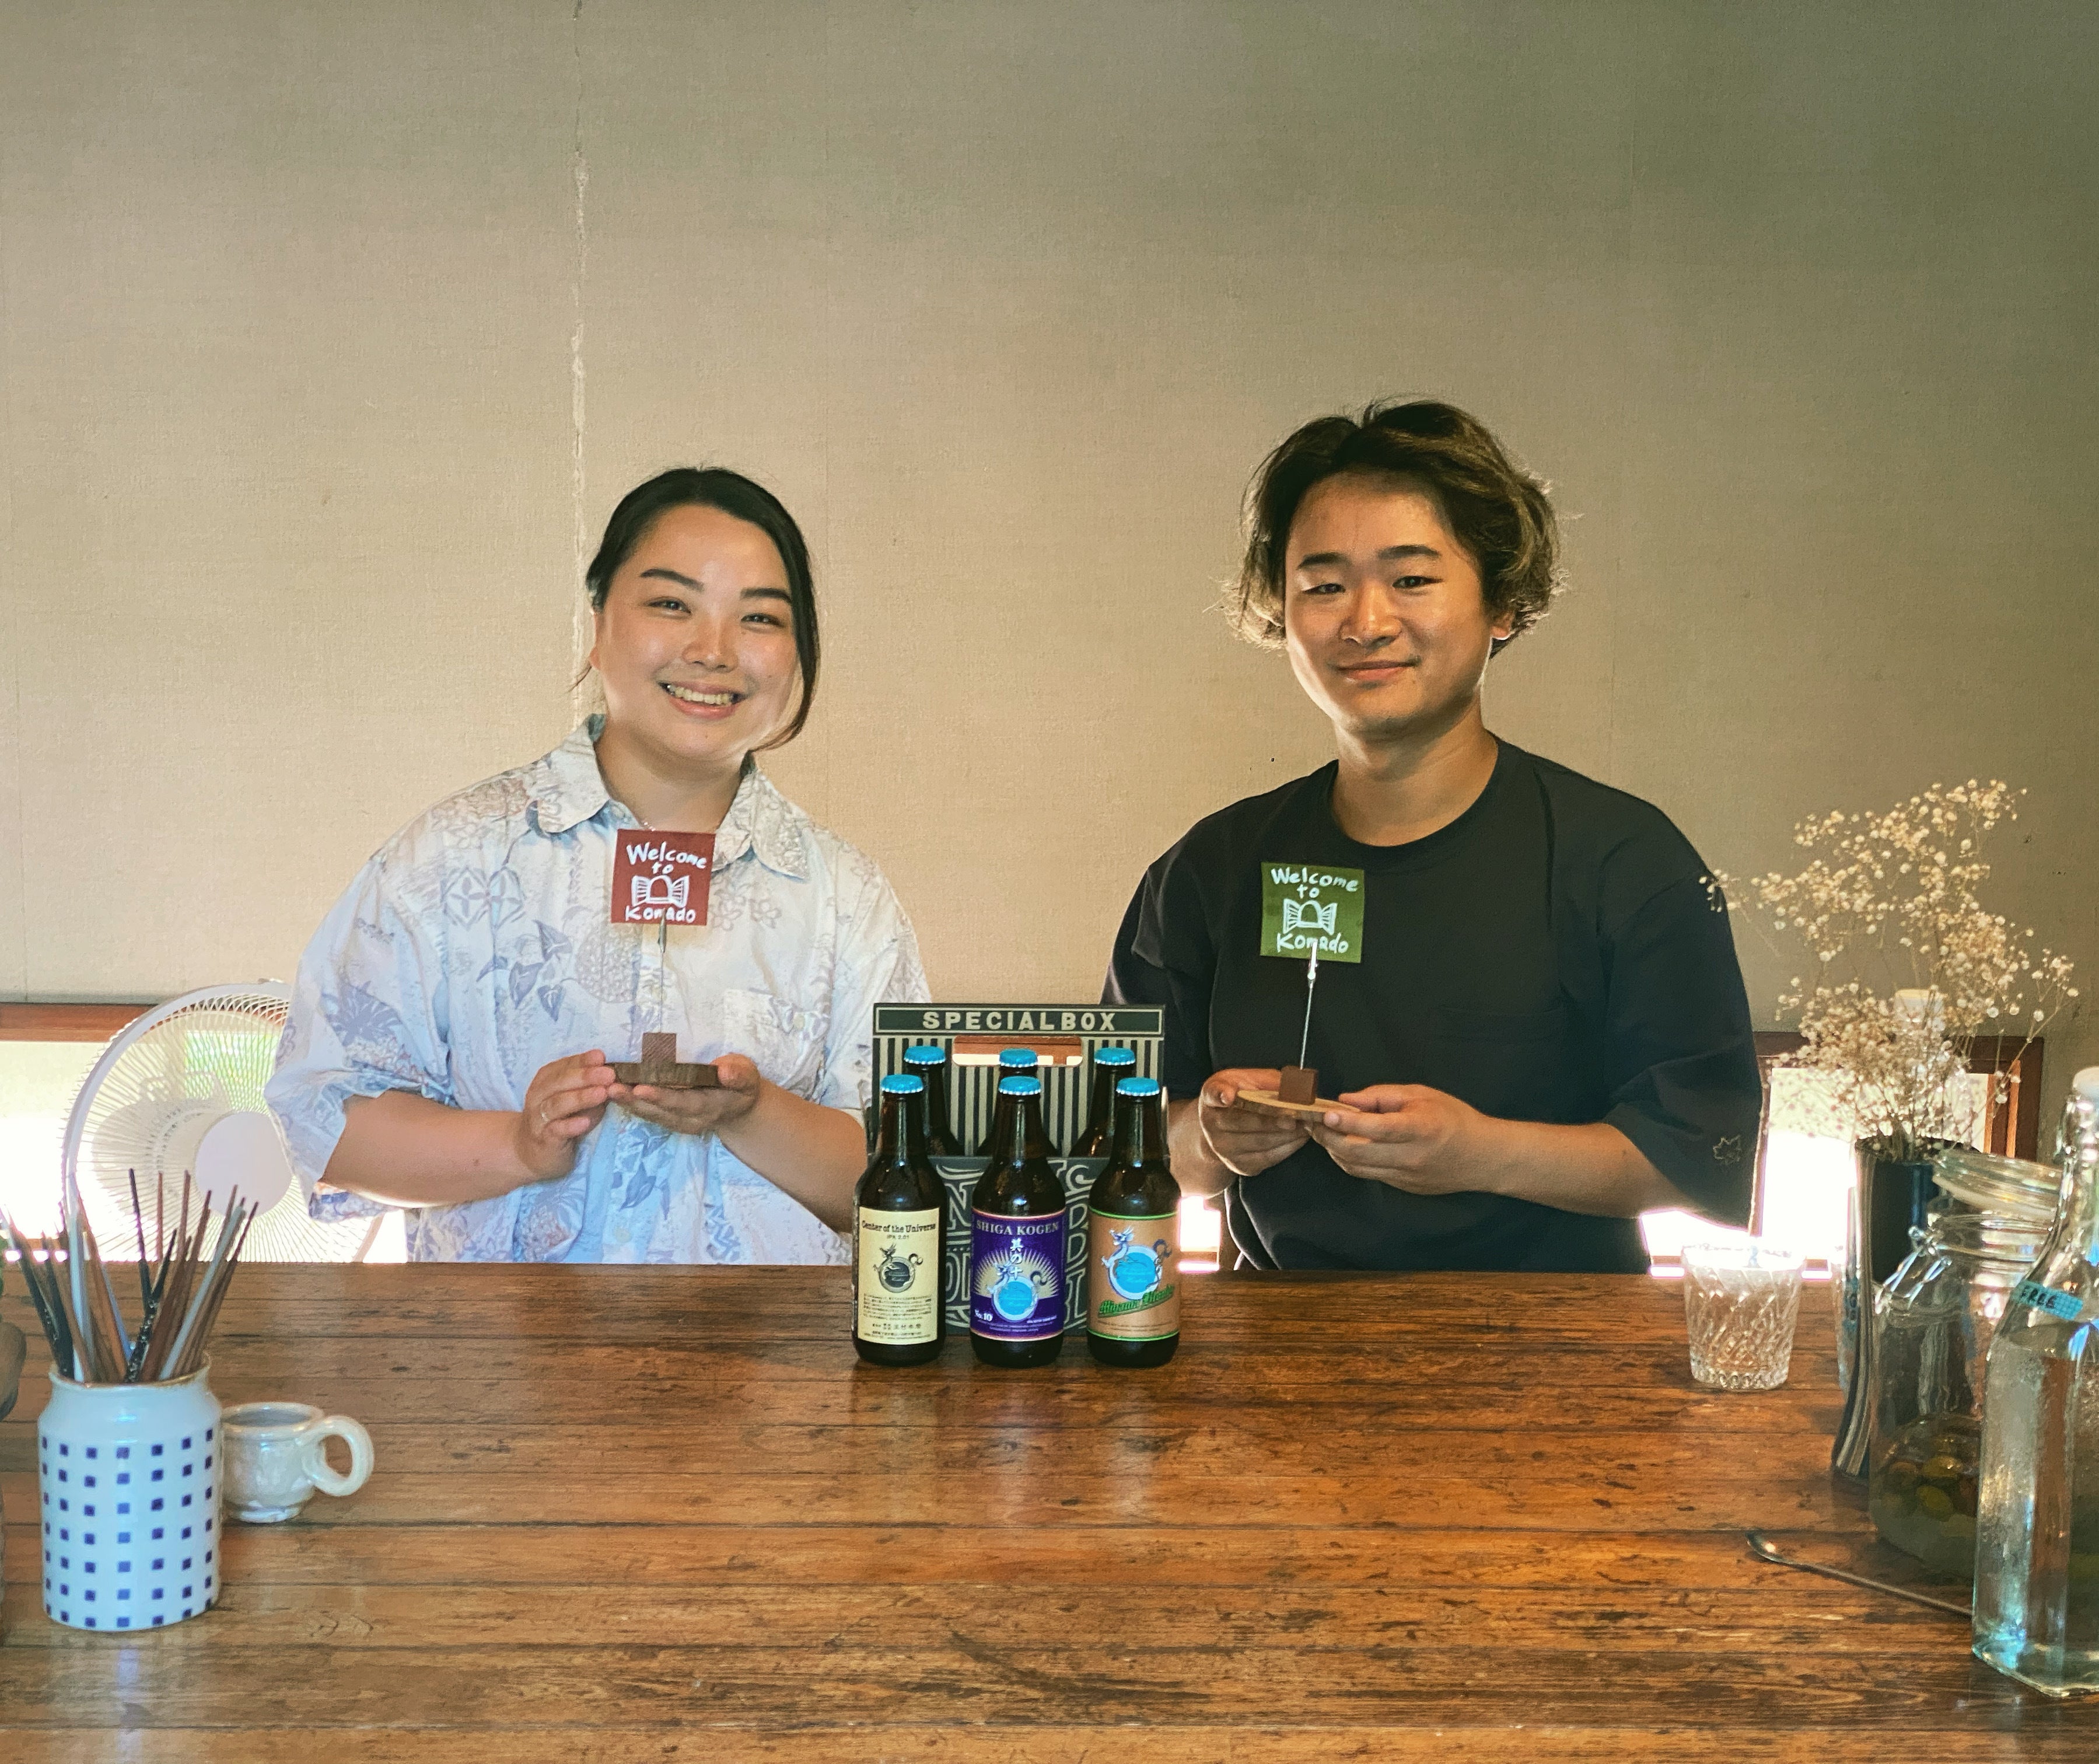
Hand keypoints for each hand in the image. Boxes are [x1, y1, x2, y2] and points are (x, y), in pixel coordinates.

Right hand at [513, 1050, 616, 1181]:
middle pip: (560, 1082)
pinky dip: (570, 1126)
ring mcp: (539, 1118)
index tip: (601, 1056)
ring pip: (557, 1104)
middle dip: (585, 1076)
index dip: (583, 1061)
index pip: (564, 1066)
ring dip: (580, 1098)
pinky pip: (556, 1130)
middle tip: (608, 1074)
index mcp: (546, 1080)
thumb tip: (615, 1076)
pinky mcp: (543, 1139)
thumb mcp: (577, 1099)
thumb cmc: (561, 1119)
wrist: (534, 1151)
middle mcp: (539, 1095)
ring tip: (601, 1094)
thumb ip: (592, 1086)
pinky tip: (585, 1122)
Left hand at [609, 1053, 763, 1137]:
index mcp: (709, 1108)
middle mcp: (691, 1120)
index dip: (662, 1097)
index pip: (683, 1103)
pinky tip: (614, 1093)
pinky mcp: (670, 1120)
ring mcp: (679, 1123)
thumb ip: (738, 1074)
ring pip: (650, 1114)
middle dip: (635, 1101)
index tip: (641, 1088)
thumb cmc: (742, 1086)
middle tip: (611, 1088)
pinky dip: (631, 1104)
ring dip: (628, 1103)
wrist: (739, 1108)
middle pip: (660, 1112)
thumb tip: (724, 1071)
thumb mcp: (748, 1077)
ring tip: (607, 1090)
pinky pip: (648, 1113)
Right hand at [1197, 1068, 1309, 1177]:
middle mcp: (1211, 1123)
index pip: (1213, 1093)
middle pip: (1244, 1122)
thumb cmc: (1241, 1096)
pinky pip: (1268, 1157)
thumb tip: (1297, 1087)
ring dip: (1287, 1134)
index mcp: (1212, 1095)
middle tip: (1297, 1116)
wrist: (1226, 1127)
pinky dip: (1288, 1147)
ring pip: (1260, 1142)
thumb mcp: (1249, 1080)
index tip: (1228, 1096)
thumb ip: (1268, 1081)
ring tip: (1306, 1125)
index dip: (1220, 1094)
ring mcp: (1224, 1148)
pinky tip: (1300, 1137)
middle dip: (1273, 1120)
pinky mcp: (1240, 1165)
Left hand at [1308, 1083, 1495, 1195]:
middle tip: (1313, 1122)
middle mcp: (1410, 1156)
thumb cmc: (1454, 1119)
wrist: (1483, 1157)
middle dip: (1328, 1138)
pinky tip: (1344, 1146)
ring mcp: (1405, 1176)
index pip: (1375, 1128)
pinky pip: (1368, 1175)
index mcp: (1418, 1129)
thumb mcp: (1422, 1095)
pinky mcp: (1403, 1187)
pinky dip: (1351, 1161)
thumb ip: (1381, 1096)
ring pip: (1356, 1168)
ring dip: (1334, 1151)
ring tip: (1323, 1133)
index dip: (1346, 1122)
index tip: (1325, 1113)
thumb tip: (1347, 1100)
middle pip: (1357, 1153)